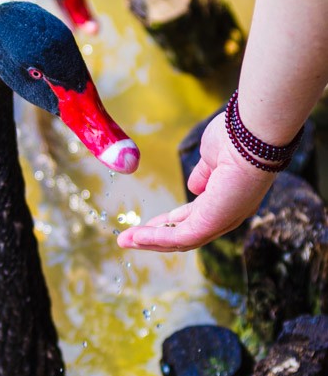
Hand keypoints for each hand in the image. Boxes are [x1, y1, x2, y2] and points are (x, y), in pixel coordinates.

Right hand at [116, 113, 274, 251]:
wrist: (251, 134)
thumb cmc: (236, 138)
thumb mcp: (212, 158)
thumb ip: (203, 175)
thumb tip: (195, 187)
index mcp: (227, 199)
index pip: (194, 217)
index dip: (169, 222)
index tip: (148, 223)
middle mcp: (227, 215)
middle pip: (186, 234)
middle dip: (155, 237)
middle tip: (129, 238)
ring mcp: (222, 220)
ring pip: (181, 240)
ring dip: (150, 242)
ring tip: (124, 241)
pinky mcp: (213, 222)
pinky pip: (180, 236)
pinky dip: (156, 238)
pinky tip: (136, 236)